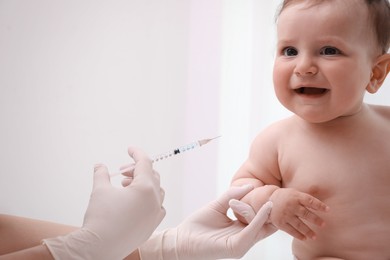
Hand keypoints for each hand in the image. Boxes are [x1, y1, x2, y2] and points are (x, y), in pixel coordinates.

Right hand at [43, 147, 165, 259]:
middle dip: (137, 170)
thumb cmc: (100, 218)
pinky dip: (148, 200)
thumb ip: (101, 174)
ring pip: (157, 191)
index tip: (129, 149)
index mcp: (145, 189)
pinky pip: (157, 208)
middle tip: (121, 173)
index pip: (145, 163)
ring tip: (125, 187)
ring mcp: (155, 215)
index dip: (137, 153)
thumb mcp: (99, 190)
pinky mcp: (152, 227)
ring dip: (143, 185)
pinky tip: (134, 202)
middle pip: (152, 176)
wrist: (98, 248)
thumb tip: (99, 165)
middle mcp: (154, 201)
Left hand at [139, 185, 273, 259]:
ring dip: (262, 209)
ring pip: (261, 226)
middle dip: (271, 207)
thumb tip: (251, 185)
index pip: (263, 217)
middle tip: (272, 192)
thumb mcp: (219, 204)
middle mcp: (245, 237)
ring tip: (266, 196)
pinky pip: (252, 232)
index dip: (268, 204)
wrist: (182, 238)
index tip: (271, 189)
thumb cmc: (199, 224)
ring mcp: (242, 243)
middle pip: (267, 222)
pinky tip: (264, 206)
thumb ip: (233, 194)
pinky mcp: (237, 247)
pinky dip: (259, 218)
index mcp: (242, 229)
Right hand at [268, 188, 328, 239]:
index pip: (310, 201)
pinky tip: (304, 238)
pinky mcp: (280, 222)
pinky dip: (298, 235)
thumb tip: (321, 206)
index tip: (328, 210)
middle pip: (305, 213)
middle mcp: (291, 206)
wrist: (268, 200)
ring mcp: (285, 215)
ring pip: (299, 224)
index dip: (319, 205)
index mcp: (296, 197)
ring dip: (308, 231)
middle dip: (315, 220)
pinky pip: (291, 230)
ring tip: (315, 236)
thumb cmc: (286, 197)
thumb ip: (306, 198)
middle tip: (323, 224)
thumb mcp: (295, 193)